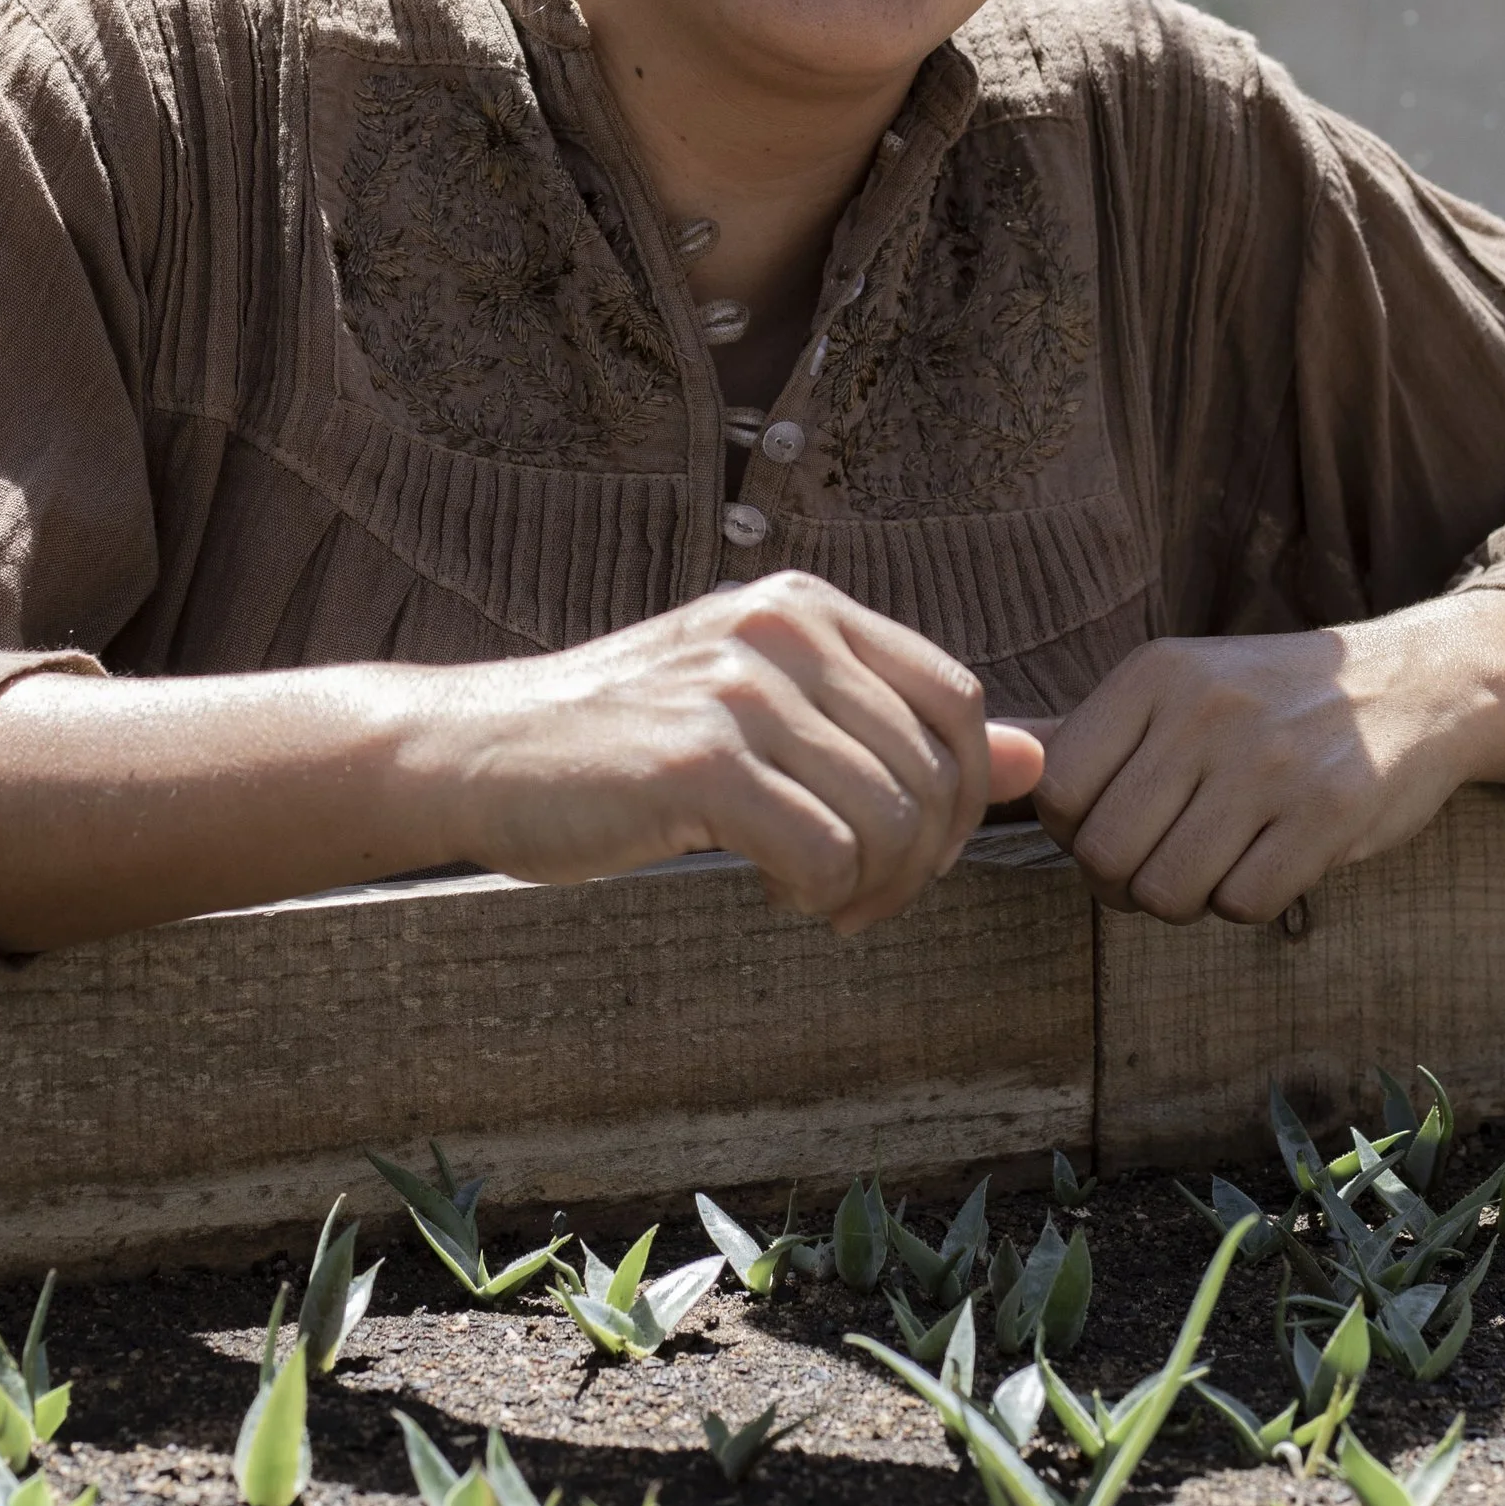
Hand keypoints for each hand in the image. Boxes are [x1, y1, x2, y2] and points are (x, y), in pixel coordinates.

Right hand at [415, 571, 1048, 931]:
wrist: (475, 752)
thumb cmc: (621, 741)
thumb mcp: (765, 710)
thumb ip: (892, 725)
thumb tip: (1029, 758)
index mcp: (806, 606)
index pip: (958, 697)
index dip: (960, 791)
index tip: (911, 847)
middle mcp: (782, 629)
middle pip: (935, 768)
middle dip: (920, 857)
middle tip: (861, 897)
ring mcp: (740, 690)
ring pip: (890, 817)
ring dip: (870, 886)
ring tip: (818, 898)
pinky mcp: (700, 761)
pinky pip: (828, 853)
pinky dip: (819, 895)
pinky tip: (775, 892)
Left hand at [1030, 593, 1504, 927]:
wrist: (1414, 682)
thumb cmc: (1270, 700)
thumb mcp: (1176, 685)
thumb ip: (1084, 731)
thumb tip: (985, 758)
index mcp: (1154, 674)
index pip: (1057, 791)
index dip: (1074, 832)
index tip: (1114, 826)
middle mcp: (1205, 711)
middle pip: (1104, 853)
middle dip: (1121, 882)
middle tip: (1161, 863)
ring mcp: (1269, 761)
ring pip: (1166, 890)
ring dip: (1183, 900)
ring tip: (1213, 864)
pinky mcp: (1330, 812)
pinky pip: (1242, 904)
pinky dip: (1245, 903)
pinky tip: (1266, 864)